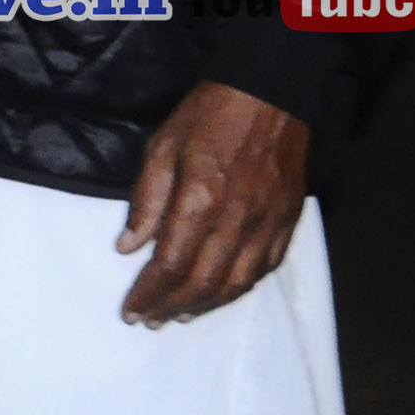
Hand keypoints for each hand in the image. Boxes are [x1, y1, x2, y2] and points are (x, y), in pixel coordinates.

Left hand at [116, 80, 308, 324]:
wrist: (270, 94)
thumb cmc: (208, 115)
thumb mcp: (162, 147)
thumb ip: (146, 200)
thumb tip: (127, 248)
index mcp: (201, 201)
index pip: (169, 264)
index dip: (148, 294)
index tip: (129, 310)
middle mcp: (237, 221)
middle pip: (202, 283)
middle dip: (171, 308)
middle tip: (149, 320)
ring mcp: (267, 225)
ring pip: (236, 284)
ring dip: (205, 306)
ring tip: (180, 316)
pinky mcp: (287, 223)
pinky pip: (264, 269)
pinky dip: (240, 289)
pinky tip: (221, 294)